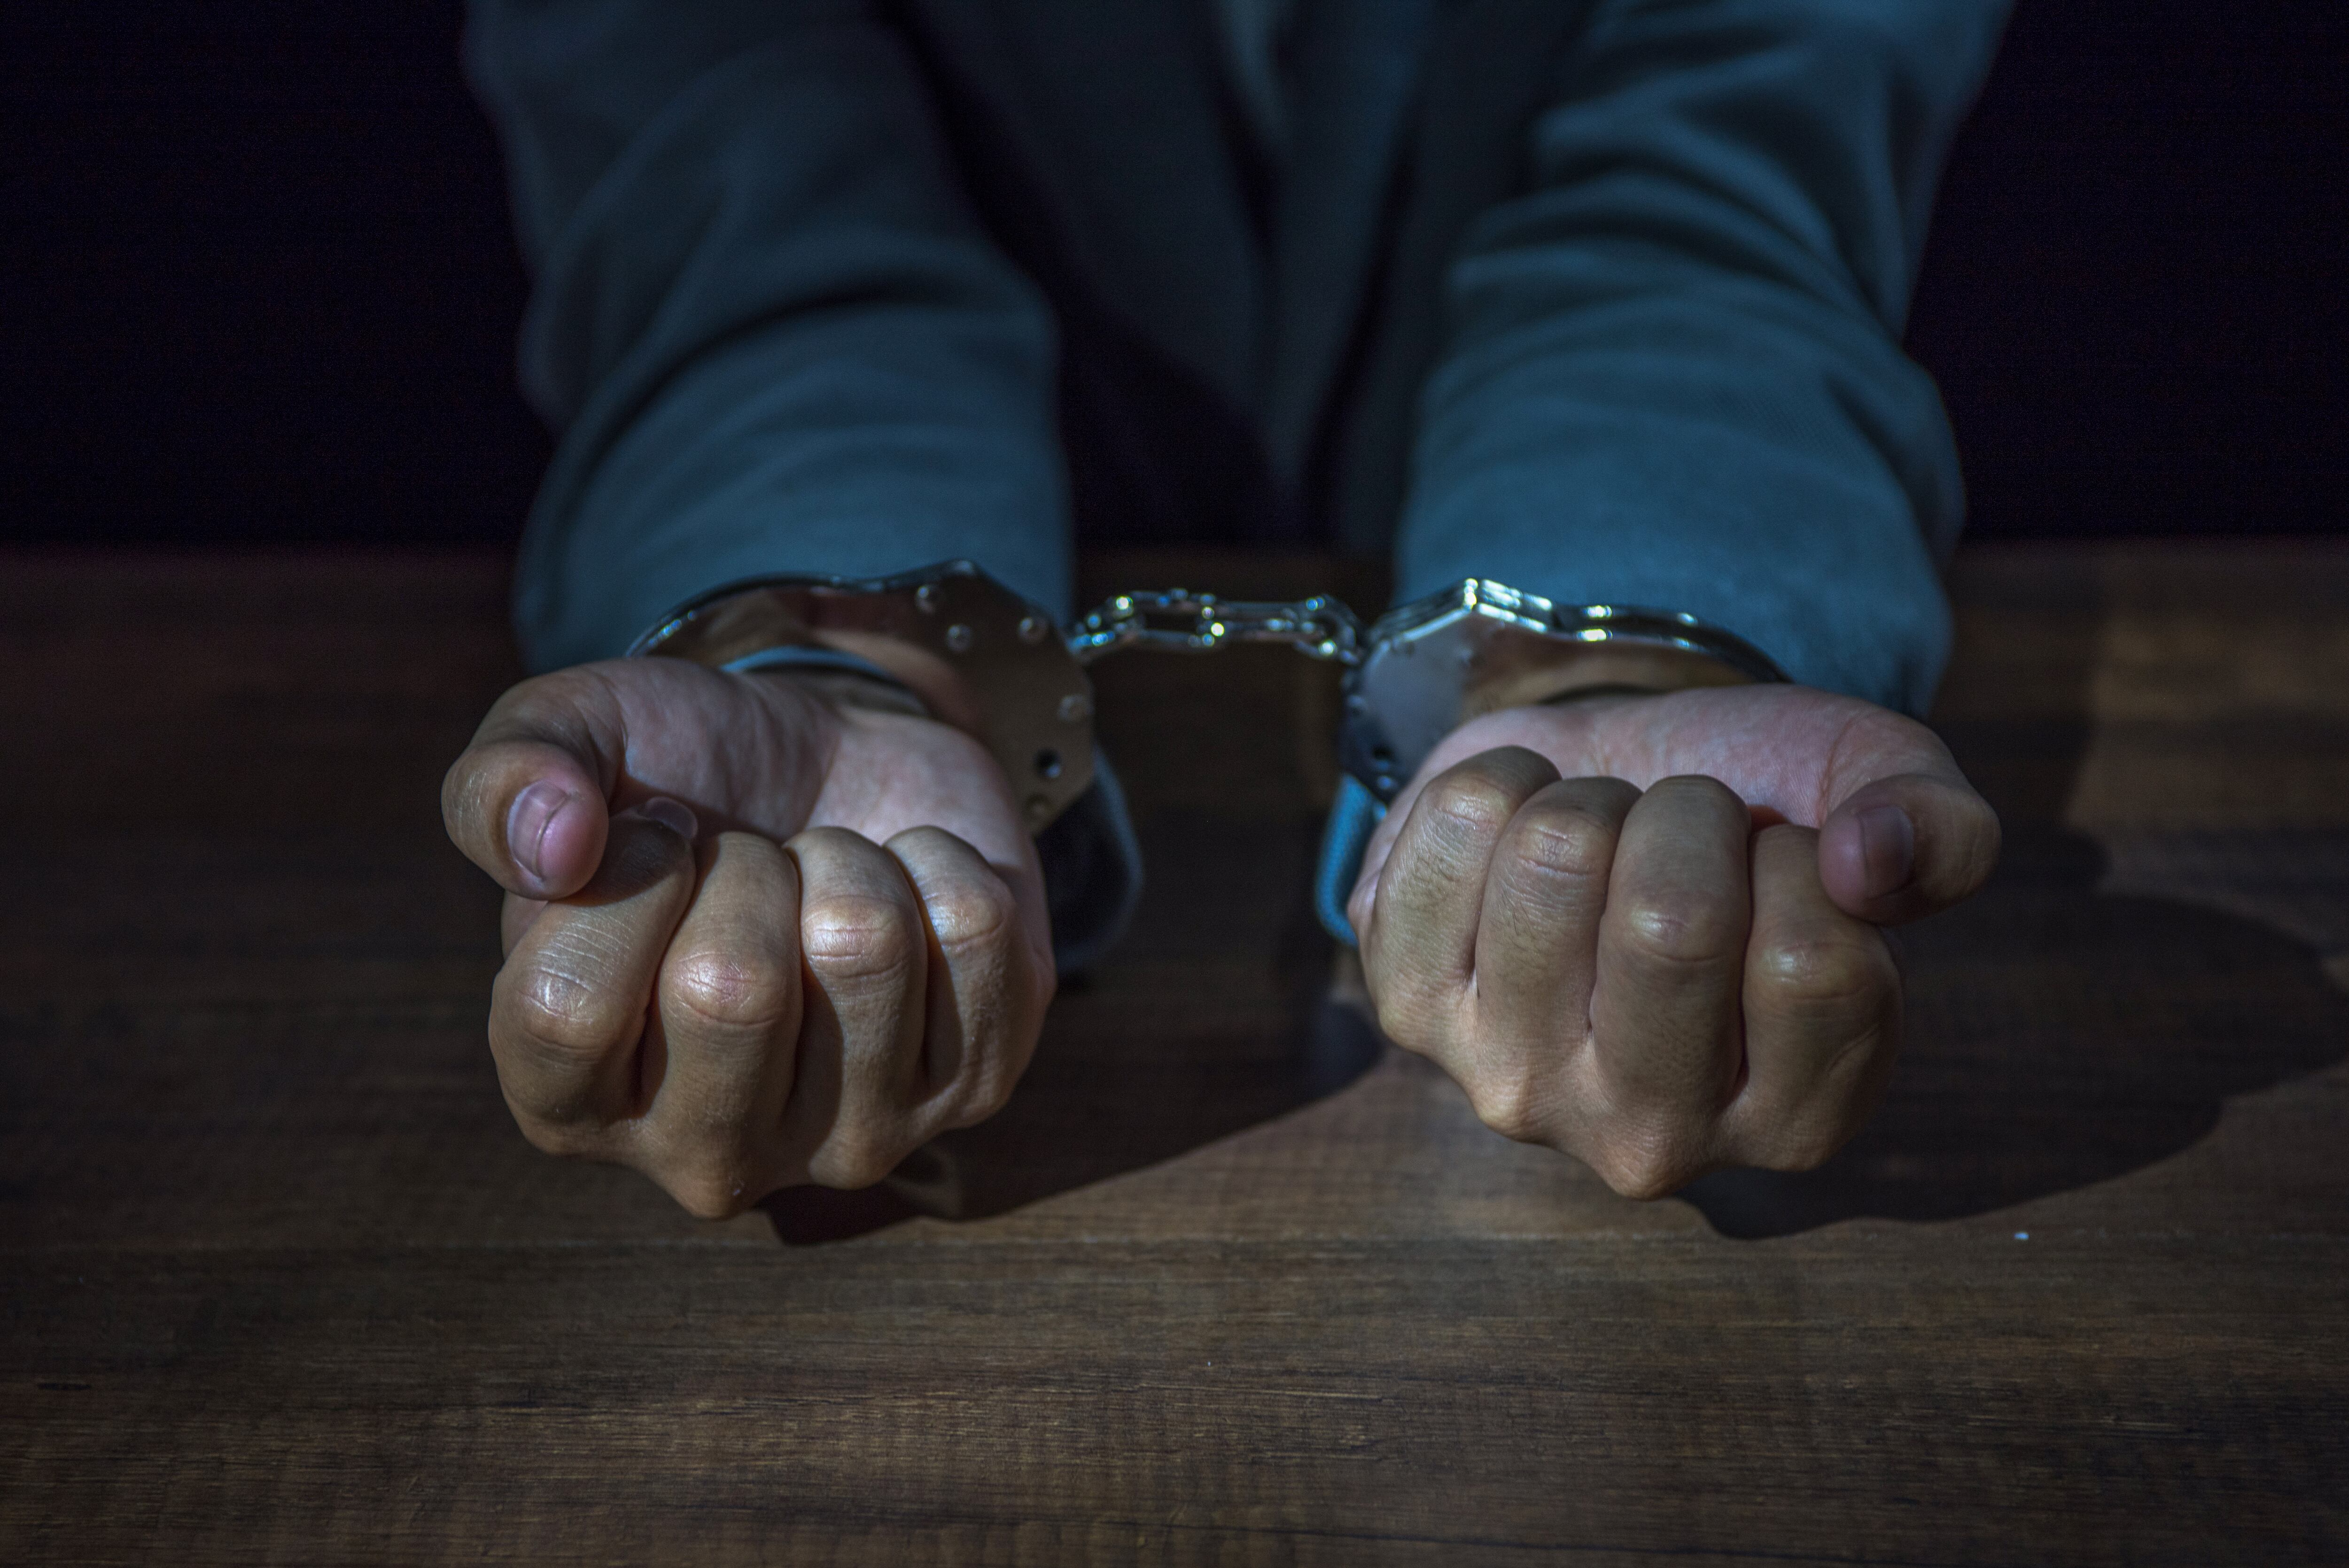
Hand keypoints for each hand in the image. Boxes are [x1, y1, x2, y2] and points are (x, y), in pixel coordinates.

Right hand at [441, 659, 1052, 1216]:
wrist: (835, 763)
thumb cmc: (683, 779)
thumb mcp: (564, 743)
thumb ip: (502, 783)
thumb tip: (551, 842)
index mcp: (568, 1103)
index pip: (566, 1007)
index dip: (624, 877)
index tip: (660, 830)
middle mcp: (704, 1158)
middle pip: (730, 991)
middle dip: (750, 866)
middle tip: (754, 860)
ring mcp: (851, 1141)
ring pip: (866, 948)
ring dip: (850, 862)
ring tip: (830, 874)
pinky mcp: (977, 1089)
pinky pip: (976, 933)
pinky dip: (944, 863)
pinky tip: (908, 891)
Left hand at [1346, 684, 1998, 1197]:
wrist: (1610, 782)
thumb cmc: (1754, 816)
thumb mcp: (1878, 801)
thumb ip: (1939, 831)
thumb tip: (1870, 859)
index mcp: (1795, 1120)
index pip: (1816, 958)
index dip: (1799, 857)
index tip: (1772, 863)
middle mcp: (1648, 1142)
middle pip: (1671, 921)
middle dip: (1688, 816)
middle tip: (1678, 836)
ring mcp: (1512, 1086)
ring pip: (1553, 857)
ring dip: (1588, 801)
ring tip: (1599, 841)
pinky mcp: (1404, 1005)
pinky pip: (1456, 825)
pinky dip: (1498, 783)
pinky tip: (1514, 841)